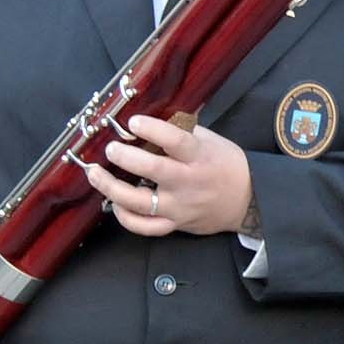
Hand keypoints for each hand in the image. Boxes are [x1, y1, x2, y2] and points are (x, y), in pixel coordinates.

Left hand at [86, 114, 254, 237]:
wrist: (247, 201)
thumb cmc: (227, 166)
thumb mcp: (212, 142)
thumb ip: (185, 132)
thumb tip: (154, 117)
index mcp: (200, 157)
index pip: (176, 140)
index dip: (152, 130)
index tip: (133, 121)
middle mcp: (189, 183)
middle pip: (153, 170)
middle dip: (126, 158)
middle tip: (110, 149)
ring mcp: (179, 207)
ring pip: (139, 203)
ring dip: (112, 188)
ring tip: (95, 174)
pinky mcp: (174, 224)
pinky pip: (144, 227)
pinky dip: (125, 217)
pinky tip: (114, 203)